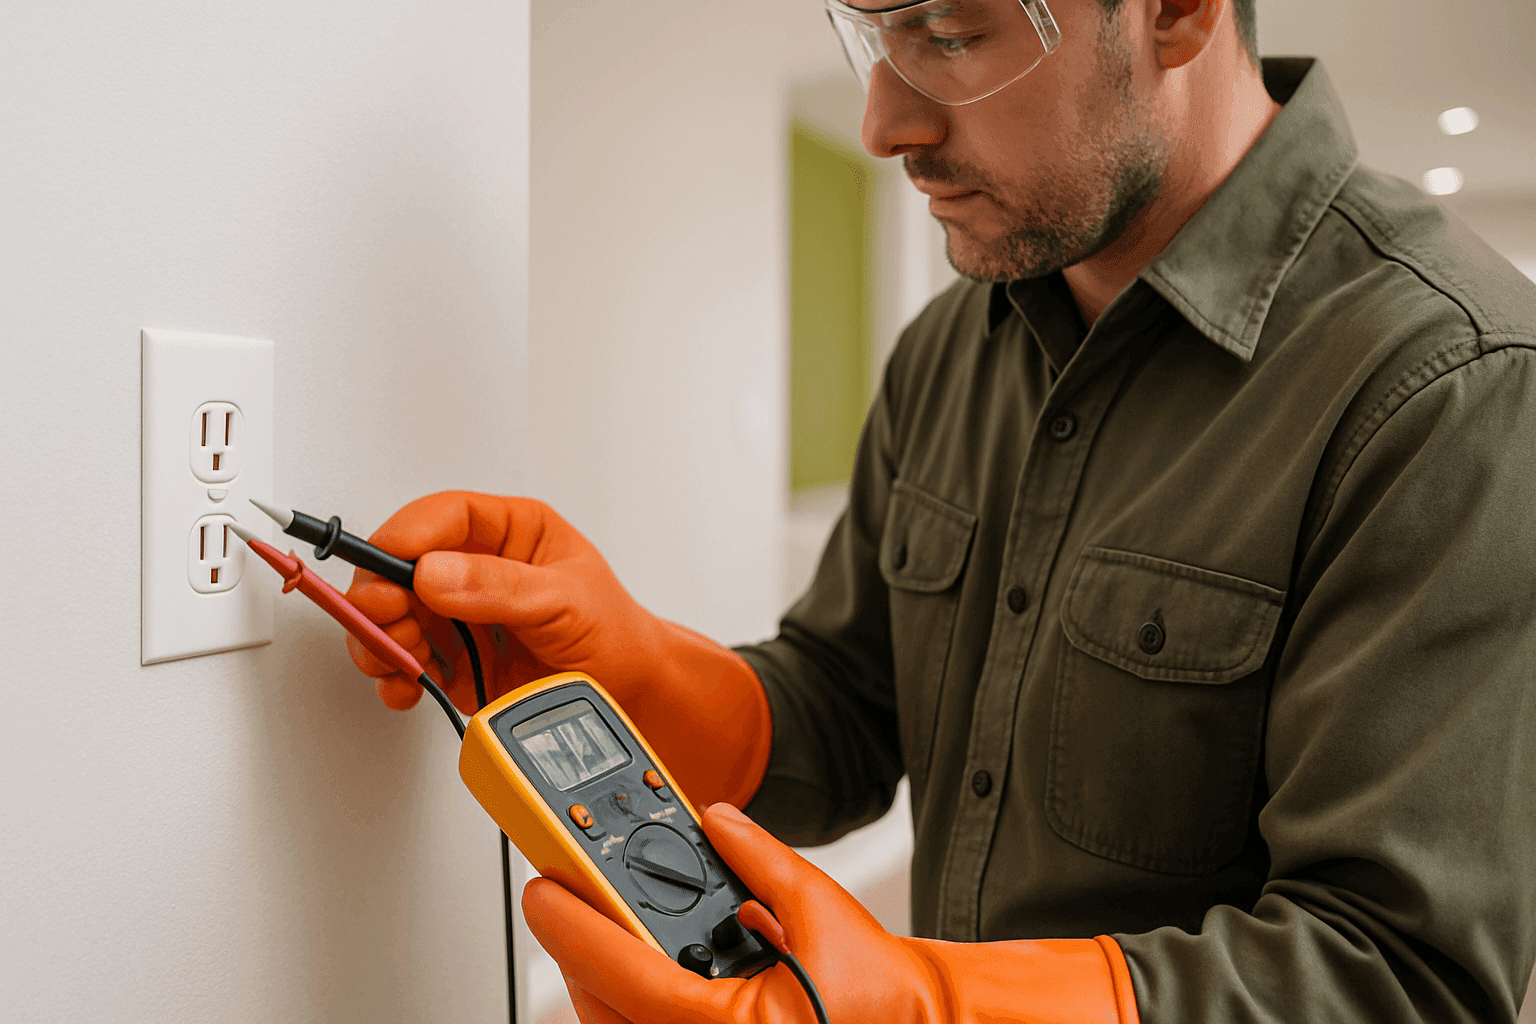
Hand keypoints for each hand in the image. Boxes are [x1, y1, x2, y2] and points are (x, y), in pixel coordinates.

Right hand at [344, 490, 769, 807]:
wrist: (628, 693)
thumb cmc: (612, 631)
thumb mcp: (564, 599)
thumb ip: (500, 586)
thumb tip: (434, 572)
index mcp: (509, 531)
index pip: (444, 516)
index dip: (406, 535)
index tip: (386, 560)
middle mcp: (476, 567)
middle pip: (400, 566)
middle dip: (383, 595)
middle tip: (388, 621)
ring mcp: (459, 614)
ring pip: (392, 615)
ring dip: (382, 638)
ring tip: (403, 660)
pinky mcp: (453, 659)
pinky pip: (403, 660)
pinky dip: (394, 675)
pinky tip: (408, 685)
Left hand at [524, 803, 1141, 1023]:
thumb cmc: (882, 998)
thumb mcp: (822, 910)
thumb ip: (760, 857)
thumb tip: (718, 820)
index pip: (626, 973)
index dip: (574, 928)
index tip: (544, 890)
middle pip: (604, 1008)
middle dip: (579, 950)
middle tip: (565, 896)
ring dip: (598, 978)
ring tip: (595, 925)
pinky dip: (626, 1002)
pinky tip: (632, 966)